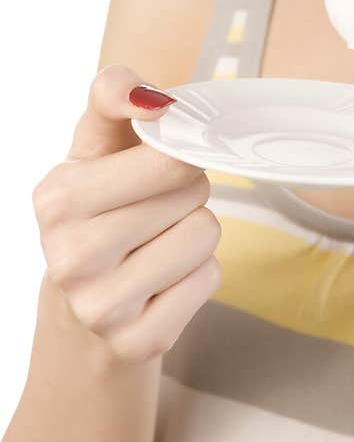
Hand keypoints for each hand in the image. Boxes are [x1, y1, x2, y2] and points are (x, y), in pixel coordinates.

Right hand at [32, 66, 221, 363]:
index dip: (180, 153)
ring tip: (157, 246)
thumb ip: (113, 97)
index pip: (168, 156)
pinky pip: (209, 279)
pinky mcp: (136, 345)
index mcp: (57, 199)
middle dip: (188, 193)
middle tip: (157, 210)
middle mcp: (70, 257)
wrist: (79, 322)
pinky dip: (197, 276)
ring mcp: (101, 308)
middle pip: (192, 193)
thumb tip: (152, 96)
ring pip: (205, 235)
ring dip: (195, 235)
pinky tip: (162, 283)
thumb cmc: (97, 215)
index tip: (162, 160)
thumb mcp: (93, 149)